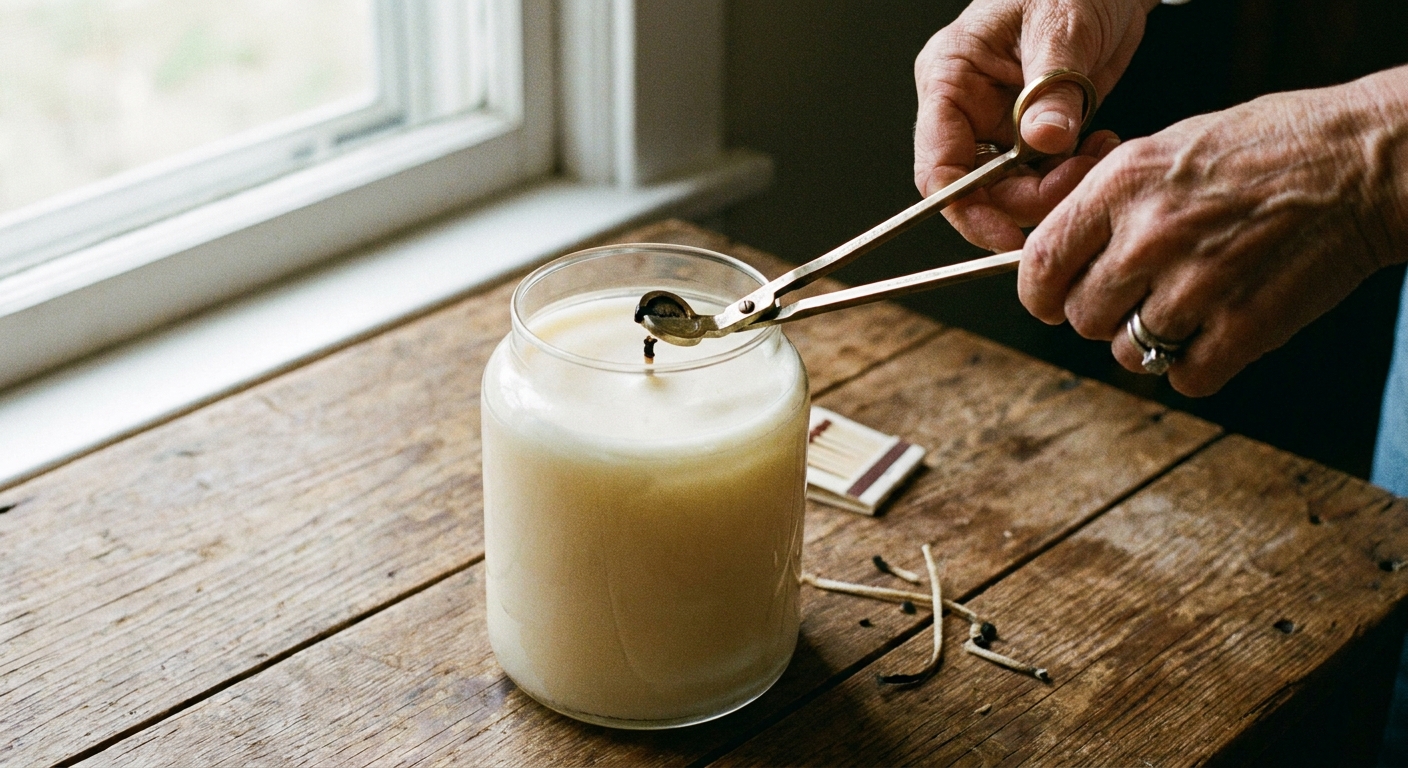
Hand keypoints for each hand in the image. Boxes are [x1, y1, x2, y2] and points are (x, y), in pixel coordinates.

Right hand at [914, 0, 1159, 251]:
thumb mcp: (1061, 27)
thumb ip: (1050, 89)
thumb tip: (1043, 142)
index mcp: (950, 79)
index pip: (938, 166)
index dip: (967, 209)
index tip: (1008, 235)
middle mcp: (967, 107)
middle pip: (978, 188)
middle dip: (1028, 199)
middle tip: (1077, 178)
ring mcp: (1000, 121)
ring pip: (1013, 188)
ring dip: (1056, 188)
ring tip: (1097, 153)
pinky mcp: (1033, 130)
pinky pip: (1042, 174)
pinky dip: (1072, 175)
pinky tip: (1099, 147)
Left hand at [1021, 69, 1407, 395]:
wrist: (1364, 161)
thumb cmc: (1266, 147)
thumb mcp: (1165, 147)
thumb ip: (1106, 200)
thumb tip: (1057, 249)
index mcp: (1121, 185)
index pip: (1040, 264)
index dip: (1040, 293)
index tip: (1050, 301)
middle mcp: (1148, 237)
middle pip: (1080, 317)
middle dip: (1102, 314)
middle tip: (1139, 294)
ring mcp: (1196, 285)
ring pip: (1127, 353)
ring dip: (1148, 343)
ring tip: (1186, 307)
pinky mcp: (1243, 327)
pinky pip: (1185, 379)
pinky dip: (1196, 367)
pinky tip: (1217, 332)